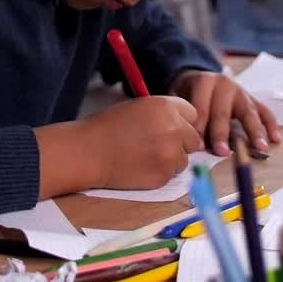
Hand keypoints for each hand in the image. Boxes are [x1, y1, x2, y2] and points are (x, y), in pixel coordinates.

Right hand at [80, 96, 203, 189]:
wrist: (89, 151)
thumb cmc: (108, 127)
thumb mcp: (139, 108)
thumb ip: (165, 114)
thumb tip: (185, 129)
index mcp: (166, 107)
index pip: (193, 114)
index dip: (182, 122)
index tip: (171, 128)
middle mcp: (173, 128)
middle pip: (194, 139)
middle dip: (181, 143)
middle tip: (158, 145)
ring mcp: (170, 154)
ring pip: (184, 159)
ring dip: (171, 160)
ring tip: (145, 156)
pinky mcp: (164, 175)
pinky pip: (172, 175)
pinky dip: (160, 173)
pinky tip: (141, 166)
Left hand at [171, 70, 279, 154]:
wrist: (200, 79)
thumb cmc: (189, 95)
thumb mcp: (182, 100)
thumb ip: (186, 117)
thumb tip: (192, 144)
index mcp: (203, 82)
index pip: (200, 107)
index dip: (198, 128)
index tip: (198, 146)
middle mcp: (224, 84)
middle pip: (223, 111)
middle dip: (222, 133)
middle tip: (222, 152)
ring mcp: (241, 91)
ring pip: (248, 112)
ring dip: (254, 131)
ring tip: (260, 147)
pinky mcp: (253, 99)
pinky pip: (265, 112)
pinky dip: (271, 125)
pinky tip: (276, 139)